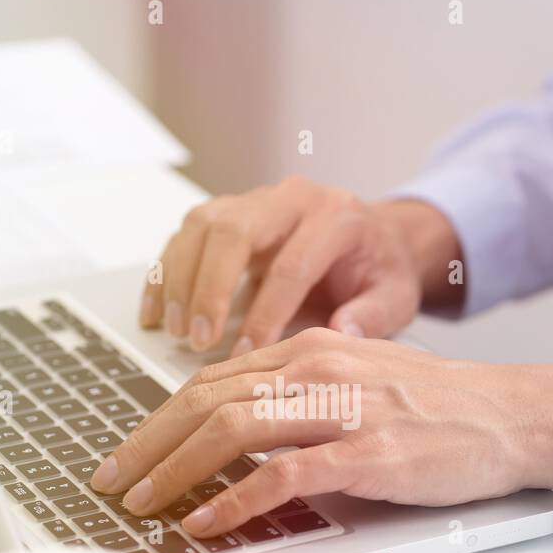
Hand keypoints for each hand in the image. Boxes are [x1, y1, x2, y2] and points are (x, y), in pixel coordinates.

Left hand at [90, 327, 552, 536]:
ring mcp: (342, 410)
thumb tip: (236, 436)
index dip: (159, 419)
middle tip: (110, 479)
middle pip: (206, 399)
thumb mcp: (358, 382)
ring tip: (143, 502)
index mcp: (310, 348)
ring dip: (176, 469)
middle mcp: (318, 369)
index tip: (128, 453)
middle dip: (146, 443)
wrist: (511, 415)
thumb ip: (299, 397)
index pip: (213, 380)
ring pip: (233, 428)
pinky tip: (207, 520)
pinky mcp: (367, 454)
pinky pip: (283, 475)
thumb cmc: (439, 405)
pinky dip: (235, 499)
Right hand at [138, 176, 462, 354]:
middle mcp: (290, 198)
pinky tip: (155, 314)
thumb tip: (342, 333)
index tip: (247, 355)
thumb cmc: (379, 271)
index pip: (291, 264)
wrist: (375, 239)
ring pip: (201, 226)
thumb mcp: (396, 296)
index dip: (266, 313)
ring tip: (176, 330)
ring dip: (180, 279)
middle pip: (234, 230)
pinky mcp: (227, 213)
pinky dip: (163, 273)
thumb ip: (374, 315)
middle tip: (200, 339)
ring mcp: (254, 201)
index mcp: (335, 216)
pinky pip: (184, 235)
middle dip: (210, 288)